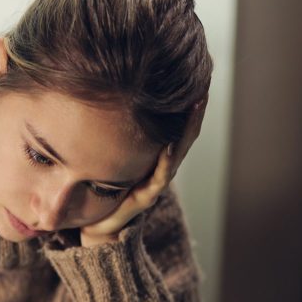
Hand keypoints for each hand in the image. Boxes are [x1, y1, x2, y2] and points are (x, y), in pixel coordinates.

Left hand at [79, 96, 206, 246]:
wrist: (98, 225)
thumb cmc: (102, 188)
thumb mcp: (106, 154)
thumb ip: (107, 131)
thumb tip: (98, 94)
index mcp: (154, 153)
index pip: (175, 123)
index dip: (184, 102)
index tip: (194, 75)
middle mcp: (160, 165)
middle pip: (184, 133)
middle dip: (194, 110)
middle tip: (203, 84)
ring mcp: (155, 181)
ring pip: (177, 150)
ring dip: (187, 128)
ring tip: (196, 105)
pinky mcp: (146, 196)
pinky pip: (160, 175)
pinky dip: (166, 159)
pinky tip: (170, 143)